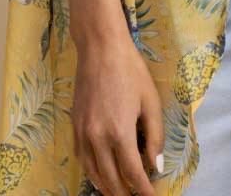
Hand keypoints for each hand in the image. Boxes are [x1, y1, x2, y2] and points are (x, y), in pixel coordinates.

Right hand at [72, 39, 163, 195]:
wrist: (100, 49)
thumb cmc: (131, 71)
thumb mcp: (150, 101)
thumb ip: (155, 136)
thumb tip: (156, 164)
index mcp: (120, 132)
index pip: (132, 173)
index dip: (143, 190)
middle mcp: (97, 138)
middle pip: (110, 179)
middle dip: (124, 194)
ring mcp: (82, 133)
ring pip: (92, 172)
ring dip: (106, 187)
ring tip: (118, 193)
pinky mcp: (74, 125)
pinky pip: (81, 158)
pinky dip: (91, 171)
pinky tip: (99, 173)